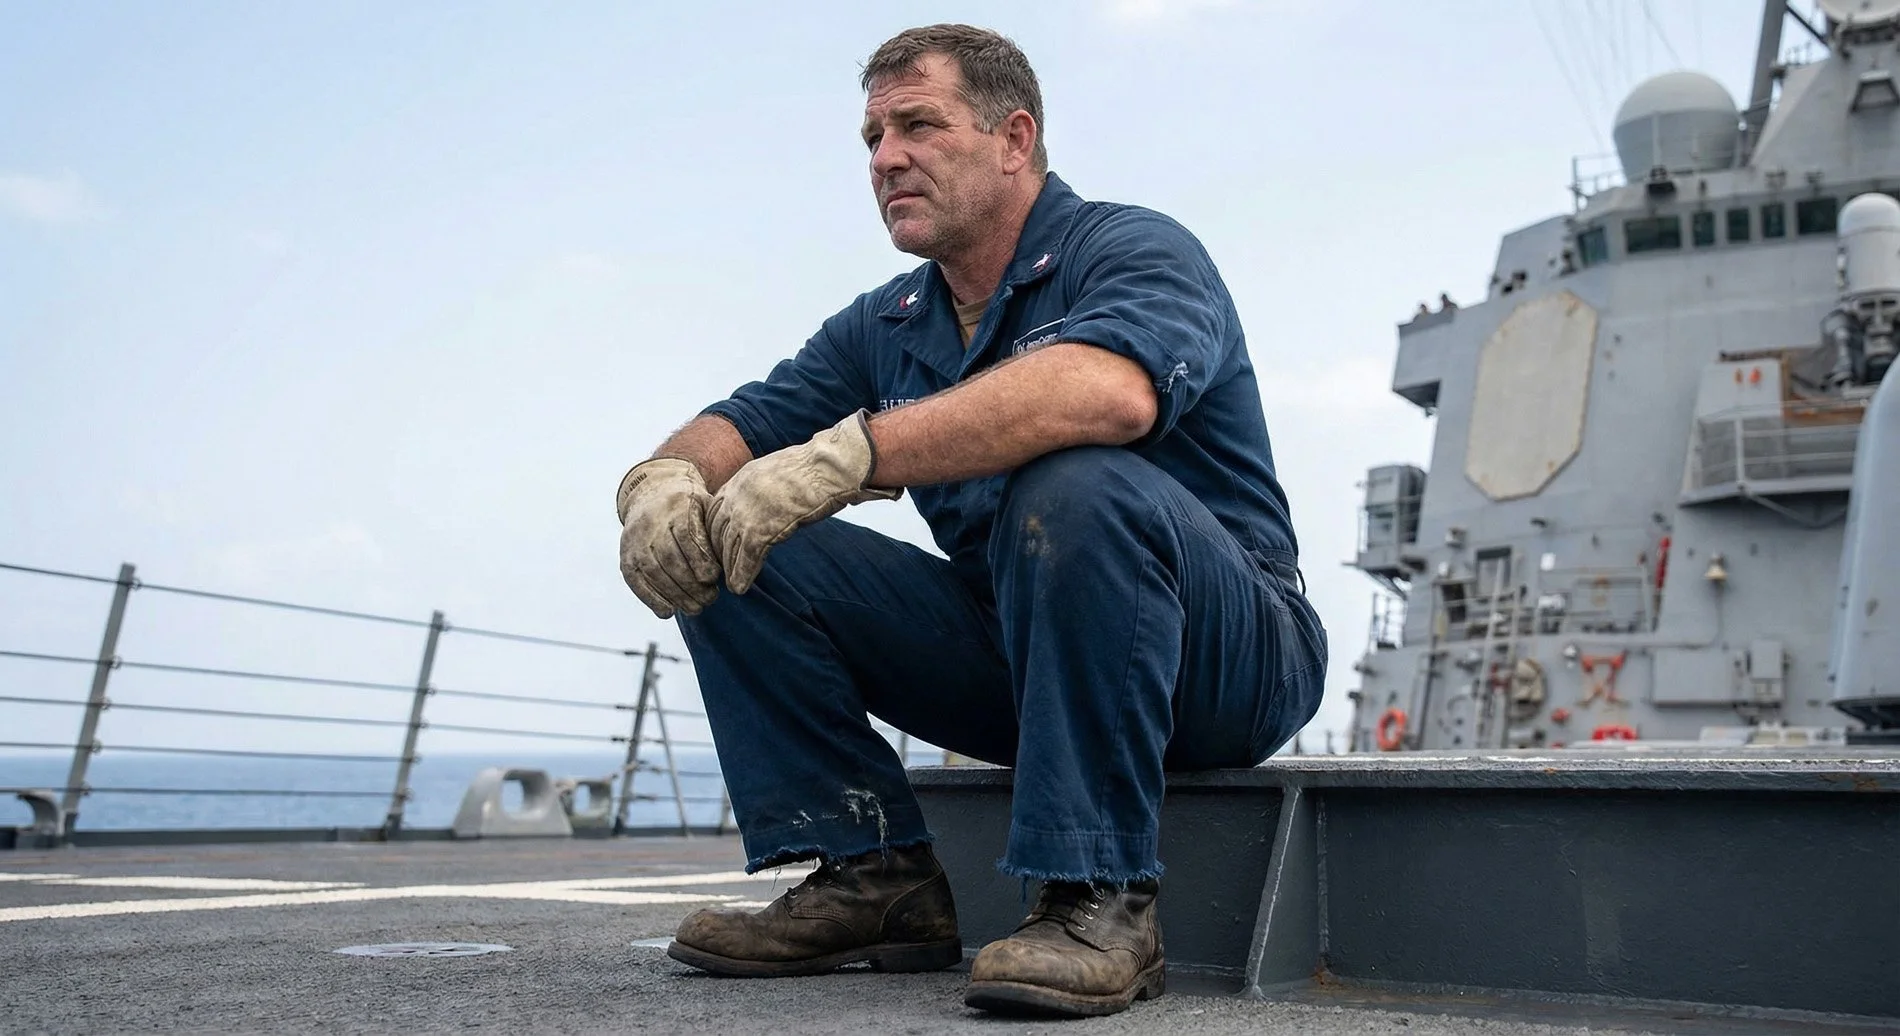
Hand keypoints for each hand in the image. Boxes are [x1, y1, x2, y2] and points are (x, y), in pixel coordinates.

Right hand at [616, 458, 720, 618]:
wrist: (652, 496)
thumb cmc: (690, 508)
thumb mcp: (706, 507)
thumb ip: (717, 530)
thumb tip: (732, 562)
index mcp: (675, 505)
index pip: (686, 536)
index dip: (699, 560)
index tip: (713, 577)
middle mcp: (651, 523)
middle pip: (670, 557)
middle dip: (691, 583)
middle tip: (710, 599)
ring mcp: (634, 541)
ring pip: (653, 571)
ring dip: (675, 595)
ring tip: (695, 608)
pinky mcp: (626, 557)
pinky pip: (636, 581)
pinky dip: (651, 599)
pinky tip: (668, 612)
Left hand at [709, 410, 899, 592]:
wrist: (827, 468)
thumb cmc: (814, 468)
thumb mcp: (778, 471)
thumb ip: (766, 487)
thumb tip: (771, 498)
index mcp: (740, 479)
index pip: (714, 510)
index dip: (714, 530)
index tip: (719, 544)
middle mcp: (736, 496)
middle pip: (716, 531)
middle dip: (718, 551)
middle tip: (722, 567)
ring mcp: (745, 514)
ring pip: (727, 548)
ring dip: (729, 567)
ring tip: (731, 583)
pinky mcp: (760, 532)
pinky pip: (744, 559)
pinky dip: (741, 575)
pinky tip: (740, 588)